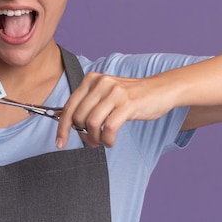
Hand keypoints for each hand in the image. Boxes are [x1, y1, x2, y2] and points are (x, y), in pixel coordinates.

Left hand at [56, 72, 175, 148]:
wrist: (161, 90)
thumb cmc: (132, 96)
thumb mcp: (106, 95)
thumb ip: (86, 104)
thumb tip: (62, 119)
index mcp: (91, 80)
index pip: (69, 106)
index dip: (62, 128)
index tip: (60, 142)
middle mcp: (101, 83)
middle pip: (78, 117)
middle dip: (82, 135)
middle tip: (92, 142)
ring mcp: (114, 93)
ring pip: (92, 123)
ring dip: (95, 139)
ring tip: (102, 142)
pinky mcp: (127, 104)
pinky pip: (109, 128)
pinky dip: (107, 140)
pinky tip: (111, 141)